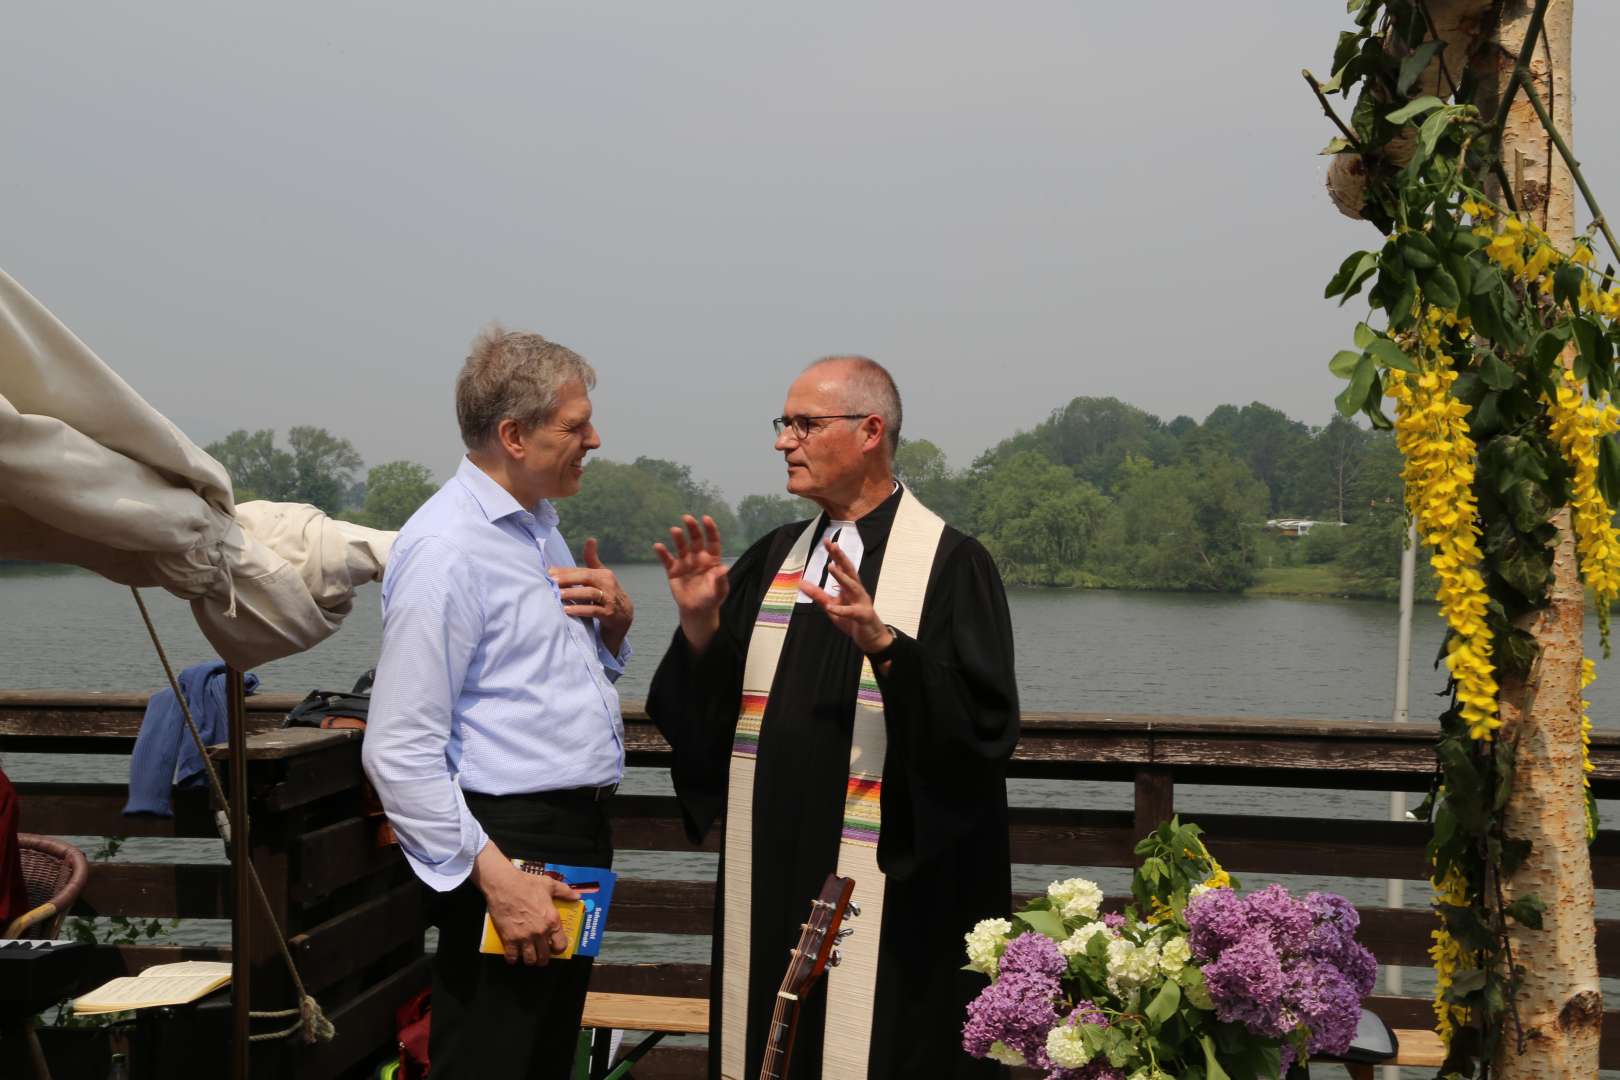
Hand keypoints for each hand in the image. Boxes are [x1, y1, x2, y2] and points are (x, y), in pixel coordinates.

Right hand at [472, 842, 580, 965]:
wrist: (504, 884)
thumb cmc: (527, 883)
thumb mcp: (549, 884)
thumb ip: (565, 892)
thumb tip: (577, 896)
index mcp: (552, 920)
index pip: (561, 945)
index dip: (558, 949)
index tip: (554, 947)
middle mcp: (540, 932)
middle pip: (544, 956)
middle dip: (543, 958)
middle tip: (540, 954)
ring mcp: (524, 937)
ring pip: (529, 960)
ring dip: (529, 960)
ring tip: (527, 956)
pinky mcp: (509, 938)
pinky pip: (512, 957)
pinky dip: (512, 959)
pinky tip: (513, 955)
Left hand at [550, 538, 632, 654]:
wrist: (624, 616)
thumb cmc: (608, 593)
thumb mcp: (602, 576)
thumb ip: (593, 559)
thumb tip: (591, 539)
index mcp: (604, 574)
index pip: (582, 570)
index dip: (565, 571)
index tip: (548, 572)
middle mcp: (609, 584)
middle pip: (587, 578)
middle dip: (568, 579)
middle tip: (551, 581)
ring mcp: (610, 599)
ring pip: (590, 593)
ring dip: (573, 594)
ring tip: (557, 595)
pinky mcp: (609, 614)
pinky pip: (594, 611)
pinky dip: (580, 610)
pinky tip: (567, 611)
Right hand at [652, 515, 728, 653]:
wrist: (697, 611)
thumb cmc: (711, 598)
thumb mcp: (719, 591)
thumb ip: (721, 579)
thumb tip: (724, 568)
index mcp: (711, 559)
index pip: (712, 541)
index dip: (710, 529)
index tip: (706, 519)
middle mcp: (698, 557)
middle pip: (695, 540)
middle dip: (692, 529)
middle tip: (687, 518)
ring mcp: (685, 563)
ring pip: (681, 547)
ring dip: (678, 538)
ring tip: (675, 530)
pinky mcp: (673, 571)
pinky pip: (667, 560)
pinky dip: (662, 553)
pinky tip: (658, 546)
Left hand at [798, 538, 894, 658]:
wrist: (871, 638)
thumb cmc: (852, 619)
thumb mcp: (832, 606)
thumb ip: (818, 595)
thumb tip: (801, 583)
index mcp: (850, 587)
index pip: (843, 567)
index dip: (835, 554)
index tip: (827, 541)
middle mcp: (857, 591)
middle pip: (850, 571)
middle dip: (841, 557)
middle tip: (833, 545)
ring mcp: (862, 602)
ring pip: (853, 587)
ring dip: (842, 577)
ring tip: (831, 567)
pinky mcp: (863, 616)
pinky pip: (851, 612)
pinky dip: (841, 609)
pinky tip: (830, 607)